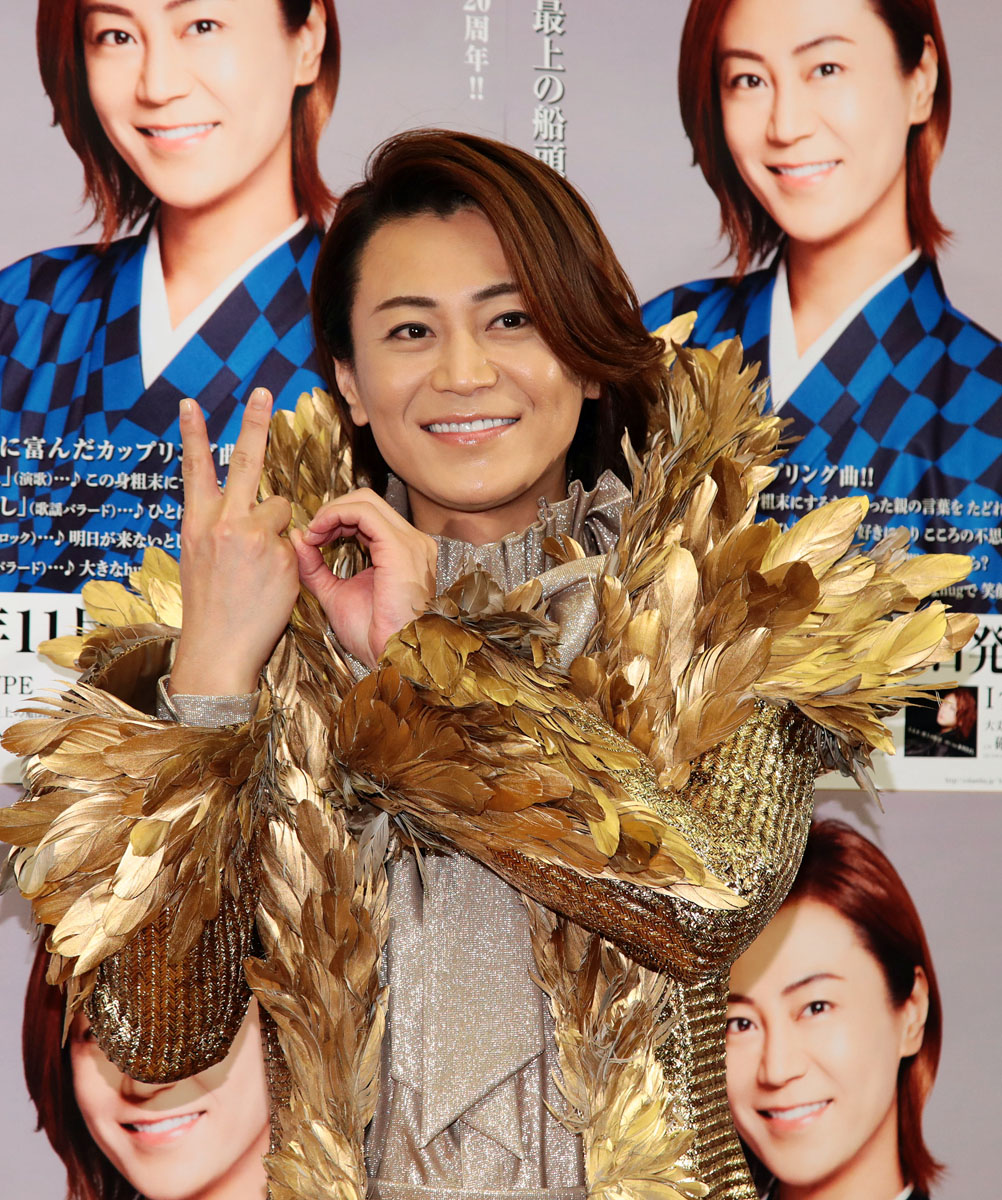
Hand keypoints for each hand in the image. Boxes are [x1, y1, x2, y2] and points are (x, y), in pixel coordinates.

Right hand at [170, 388, 299, 695]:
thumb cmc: (210, 607)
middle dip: (255, 423)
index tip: (190, 404)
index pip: (195, 470)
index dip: (194, 434)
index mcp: (197, 523)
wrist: (217, 648)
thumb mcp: (198, 558)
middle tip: (263, 391)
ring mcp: (253, 536)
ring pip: (282, 506)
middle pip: (246, 462)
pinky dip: (289, 560)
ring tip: (258, 564)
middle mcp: (223, 522)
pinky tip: (271, 584)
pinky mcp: (281, 554)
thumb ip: (218, 526)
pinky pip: (296, 542)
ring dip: (279, 526)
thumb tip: (248, 508)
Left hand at [292, 489, 436, 668]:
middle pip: (366, 501)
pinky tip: (319, 534)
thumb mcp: (335, 594)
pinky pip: (364, 513)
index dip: (334, 519)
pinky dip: (335, 516)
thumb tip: (298, 537)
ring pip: (364, 501)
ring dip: (330, 513)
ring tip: (312, 535)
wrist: (392, 656)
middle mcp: (412, 542)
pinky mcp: (400, 547)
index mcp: (402, 552)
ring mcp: (410, 542)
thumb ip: (315, 567)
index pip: (367, 515)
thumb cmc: (373, 635)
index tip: (311, 538)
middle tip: (310, 534)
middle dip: (331, 511)